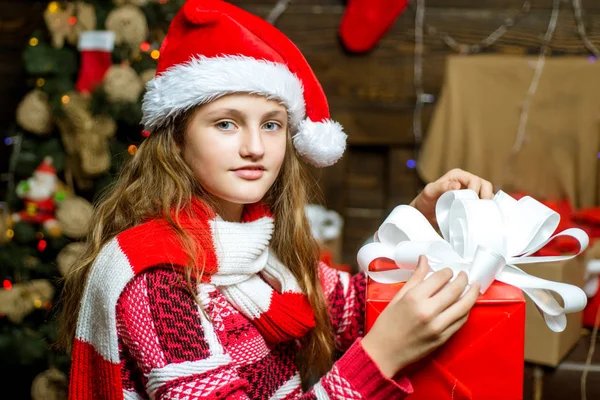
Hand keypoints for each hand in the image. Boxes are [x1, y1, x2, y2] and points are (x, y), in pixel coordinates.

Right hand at [361, 256, 479, 377]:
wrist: (384, 352)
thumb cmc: (387, 324)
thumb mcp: (398, 297)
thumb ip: (415, 278)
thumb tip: (424, 259)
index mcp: (414, 298)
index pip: (439, 278)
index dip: (447, 272)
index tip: (449, 271)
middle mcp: (428, 311)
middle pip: (454, 290)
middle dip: (463, 279)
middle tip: (464, 275)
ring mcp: (438, 326)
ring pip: (463, 306)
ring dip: (472, 294)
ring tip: (474, 286)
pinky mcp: (443, 338)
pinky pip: (460, 321)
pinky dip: (466, 311)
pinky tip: (466, 304)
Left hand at [410, 168, 493, 229]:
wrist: (424, 214)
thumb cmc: (425, 201)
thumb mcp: (429, 192)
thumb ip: (440, 187)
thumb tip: (457, 185)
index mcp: (458, 175)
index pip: (475, 180)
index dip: (476, 191)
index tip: (472, 202)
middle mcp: (466, 181)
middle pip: (485, 185)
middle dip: (486, 196)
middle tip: (480, 208)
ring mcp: (470, 192)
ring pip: (487, 194)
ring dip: (488, 203)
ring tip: (482, 213)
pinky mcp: (472, 202)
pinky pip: (484, 203)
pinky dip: (486, 208)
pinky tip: (483, 215)